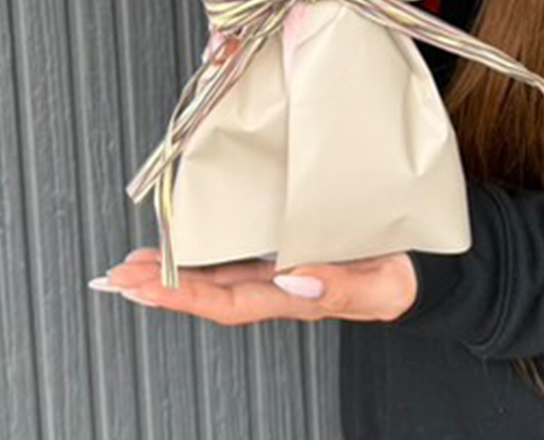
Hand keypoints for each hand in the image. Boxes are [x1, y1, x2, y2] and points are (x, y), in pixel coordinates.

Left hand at [92, 247, 418, 324]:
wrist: (425, 269)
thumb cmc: (406, 276)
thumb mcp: (385, 285)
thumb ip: (342, 286)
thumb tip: (296, 279)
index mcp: (297, 296)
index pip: (227, 301)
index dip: (183, 294)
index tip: (146, 284)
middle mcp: (280, 286)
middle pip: (209, 292)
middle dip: (162, 286)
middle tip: (118, 276)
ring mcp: (281, 270)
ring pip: (215, 275)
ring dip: (173, 270)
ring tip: (133, 263)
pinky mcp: (287, 248)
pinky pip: (234, 255)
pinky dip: (202, 250)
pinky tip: (183, 242)